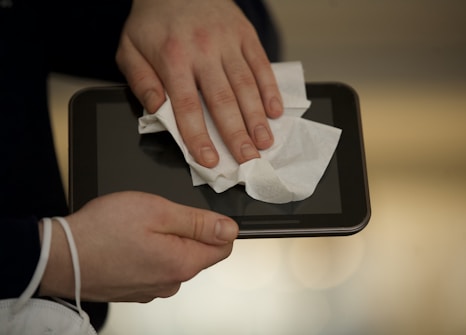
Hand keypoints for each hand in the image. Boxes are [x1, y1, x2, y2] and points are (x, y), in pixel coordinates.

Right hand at [38, 191, 237, 302]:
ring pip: (173, 258)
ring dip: (163, 241)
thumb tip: (230, 229)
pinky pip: (153, 267)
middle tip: (154, 218)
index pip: (224, 246)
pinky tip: (126, 244)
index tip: (193, 215)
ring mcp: (152, 290)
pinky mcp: (135, 290)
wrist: (58, 257)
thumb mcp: (158, 211)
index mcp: (183, 263)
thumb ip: (199, 221)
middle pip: (197, 252)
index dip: (214, 225)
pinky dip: (146, 253)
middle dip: (184, 231)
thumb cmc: (102, 232)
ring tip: (135, 230)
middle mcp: (171, 283)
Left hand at [116, 0, 282, 167]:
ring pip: (246, 85)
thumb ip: (140, 80)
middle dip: (236, 135)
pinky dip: (270, 89)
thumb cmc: (153, 22)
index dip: (198, 136)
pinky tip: (275, 111)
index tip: (209, 159)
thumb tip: (157, 109)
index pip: (187, 106)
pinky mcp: (245, 35)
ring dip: (257, 118)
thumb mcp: (129, 48)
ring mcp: (227, 42)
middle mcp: (203, 51)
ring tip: (264, 143)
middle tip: (247, 160)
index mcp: (172, 58)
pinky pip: (261, 65)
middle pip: (223, 100)